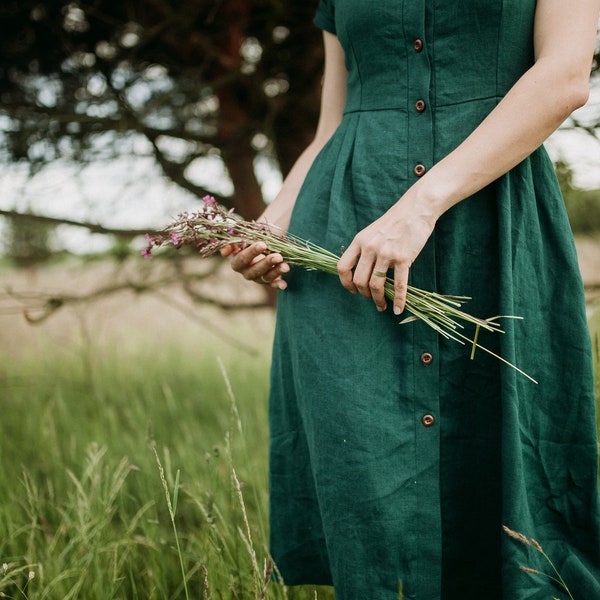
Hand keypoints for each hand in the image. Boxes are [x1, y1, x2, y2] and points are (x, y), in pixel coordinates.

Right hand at [221, 242, 288, 289]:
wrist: (260, 244)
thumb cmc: (249, 239)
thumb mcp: (240, 237)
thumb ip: (232, 241)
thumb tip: (224, 252)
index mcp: (237, 262)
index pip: (242, 259)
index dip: (252, 252)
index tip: (263, 244)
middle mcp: (246, 272)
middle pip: (255, 270)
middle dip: (267, 263)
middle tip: (278, 256)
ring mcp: (257, 278)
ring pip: (266, 277)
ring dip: (276, 272)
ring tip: (286, 266)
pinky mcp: (268, 281)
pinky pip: (273, 284)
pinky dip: (278, 285)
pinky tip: (284, 284)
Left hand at [337, 198, 435, 313]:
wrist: (416, 208)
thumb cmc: (395, 222)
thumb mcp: (372, 232)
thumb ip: (364, 249)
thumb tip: (360, 271)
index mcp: (359, 241)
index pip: (342, 267)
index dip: (345, 282)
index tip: (353, 290)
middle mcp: (370, 247)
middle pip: (359, 280)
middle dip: (363, 295)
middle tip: (371, 300)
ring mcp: (386, 253)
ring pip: (376, 285)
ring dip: (378, 300)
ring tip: (381, 306)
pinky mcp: (404, 258)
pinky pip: (399, 285)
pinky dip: (398, 300)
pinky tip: (397, 309)